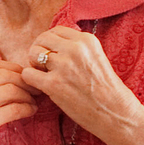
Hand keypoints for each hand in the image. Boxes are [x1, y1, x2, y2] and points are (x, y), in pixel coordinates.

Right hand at [0, 60, 35, 144]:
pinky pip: (14, 108)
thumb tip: (4, 73)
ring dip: (28, 95)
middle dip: (24, 80)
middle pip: (4, 74)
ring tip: (33, 101)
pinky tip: (30, 111)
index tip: (24, 75)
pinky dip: (27, 108)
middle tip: (35, 88)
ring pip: (11, 89)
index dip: (12, 67)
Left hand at [18, 27, 133, 137]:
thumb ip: (78, 48)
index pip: (56, 31)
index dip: (50, 42)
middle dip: (39, 50)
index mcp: (86, 40)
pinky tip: (40, 87)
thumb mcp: (97, 57)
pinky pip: (28, 74)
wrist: (115, 113)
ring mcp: (63, 66)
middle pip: (42, 39)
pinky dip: (30, 80)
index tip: (52, 54)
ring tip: (44, 76)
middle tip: (44, 65)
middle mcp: (75, 49)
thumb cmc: (107, 89)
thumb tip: (56, 42)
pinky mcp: (54, 84)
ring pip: (33, 53)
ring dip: (35, 65)